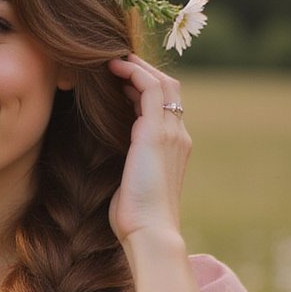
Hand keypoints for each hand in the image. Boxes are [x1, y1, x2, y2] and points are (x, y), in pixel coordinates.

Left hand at [106, 54, 191, 248]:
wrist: (150, 232)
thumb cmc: (136, 219)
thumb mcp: (132, 186)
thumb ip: (129, 166)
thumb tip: (114, 161)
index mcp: (174, 149)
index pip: (164, 108)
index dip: (143, 90)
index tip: (119, 82)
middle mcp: (178, 136)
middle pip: (168, 89)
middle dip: (144, 71)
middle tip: (116, 62)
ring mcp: (171, 133)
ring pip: (162, 83)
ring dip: (138, 67)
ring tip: (112, 60)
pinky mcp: (156, 132)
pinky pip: (151, 88)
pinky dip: (134, 72)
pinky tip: (114, 68)